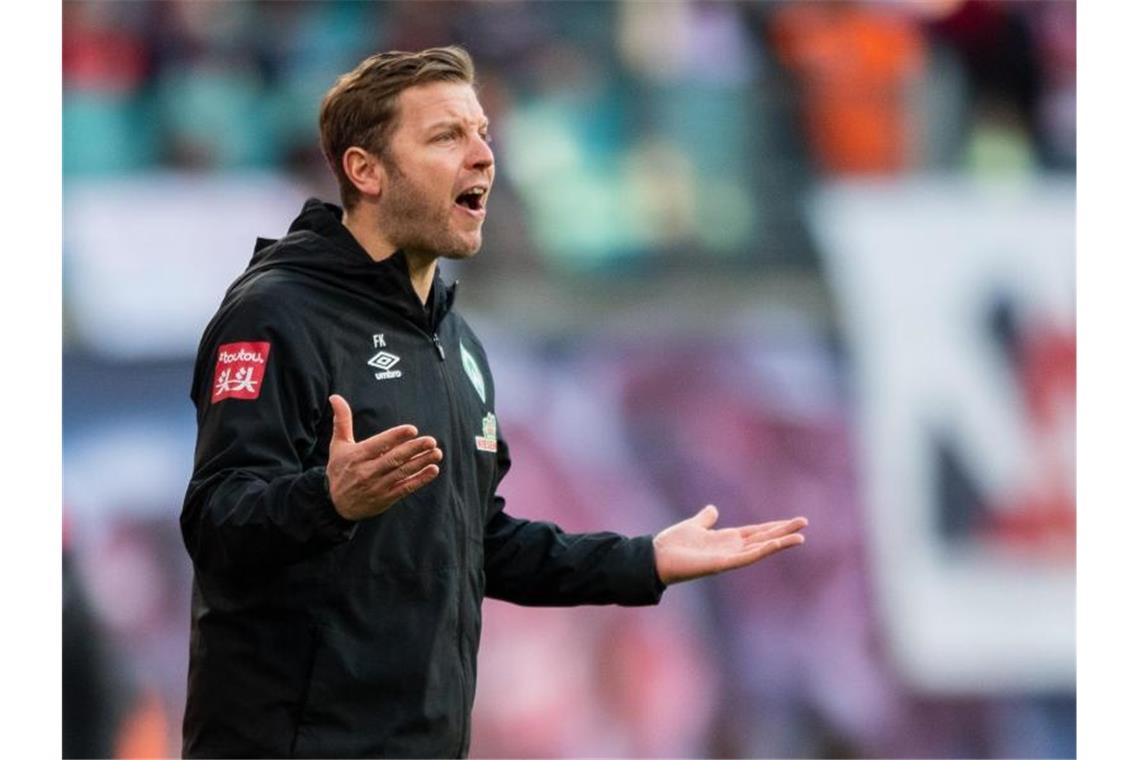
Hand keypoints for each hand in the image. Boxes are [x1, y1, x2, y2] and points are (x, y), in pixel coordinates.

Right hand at [325, 394, 442, 520]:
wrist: (334, 505)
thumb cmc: (339, 470)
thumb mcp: (338, 446)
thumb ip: (342, 421)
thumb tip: (335, 397)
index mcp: (357, 456)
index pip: (379, 445)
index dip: (395, 437)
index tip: (412, 430)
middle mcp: (367, 471)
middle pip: (394, 459)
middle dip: (414, 449)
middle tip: (431, 441)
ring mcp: (377, 486)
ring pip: (402, 473)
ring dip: (421, 463)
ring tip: (437, 453)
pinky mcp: (386, 498)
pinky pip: (405, 488)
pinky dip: (420, 480)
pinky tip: (432, 470)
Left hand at [653, 505, 806, 584]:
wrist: (657, 558)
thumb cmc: (673, 544)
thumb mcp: (693, 525)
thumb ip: (705, 519)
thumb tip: (713, 509)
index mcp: (726, 539)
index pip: (756, 532)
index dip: (773, 526)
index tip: (792, 521)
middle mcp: (731, 549)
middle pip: (763, 538)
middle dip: (783, 531)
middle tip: (804, 523)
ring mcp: (729, 557)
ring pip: (761, 549)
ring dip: (780, 543)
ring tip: (801, 536)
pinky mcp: (723, 564)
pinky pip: (747, 557)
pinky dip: (763, 550)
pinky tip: (777, 544)